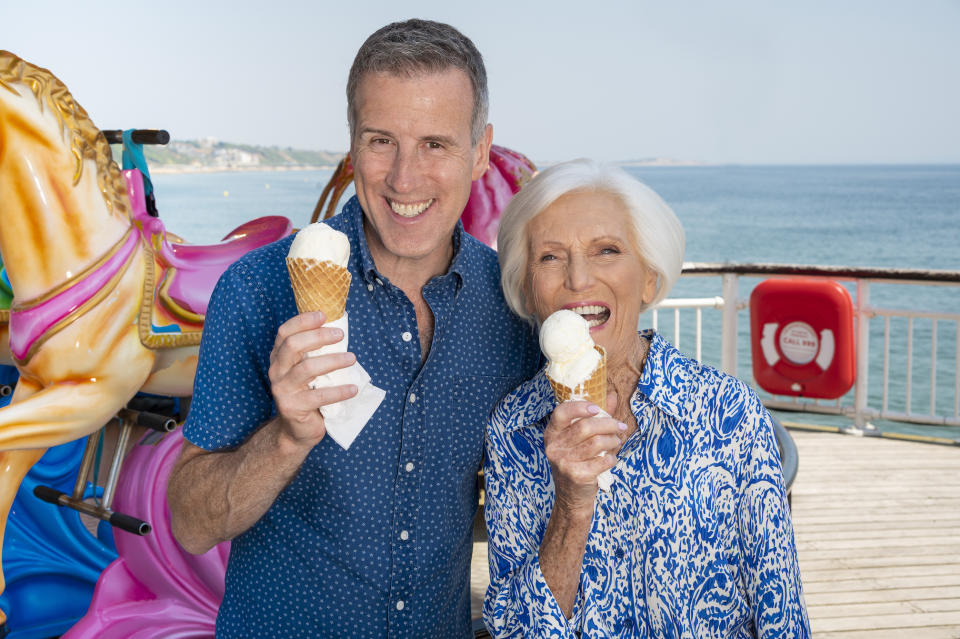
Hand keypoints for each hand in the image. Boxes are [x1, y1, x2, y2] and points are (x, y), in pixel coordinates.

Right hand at [268, 311, 358, 448]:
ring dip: (333, 360)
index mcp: (279, 358)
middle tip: (340, 335)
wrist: (297, 430)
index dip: (303, 321)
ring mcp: (283, 390)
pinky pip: (319, 396)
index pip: (284, 332)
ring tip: (352, 358)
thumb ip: (314, 352)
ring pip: (307, 368)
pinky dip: (339, 391)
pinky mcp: (293, 407)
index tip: (324, 315)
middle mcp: (276, 371)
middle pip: (293, 345)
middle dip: (319, 336)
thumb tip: (339, 329)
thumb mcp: (307, 370)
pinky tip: (353, 388)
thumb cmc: (308, 393)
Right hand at [544, 393, 622, 513]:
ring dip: (612, 440)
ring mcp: (564, 462)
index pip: (562, 413)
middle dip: (608, 424)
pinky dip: (611, 458)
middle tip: (620, 426)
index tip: (598, 409)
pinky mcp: (576, 476)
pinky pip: (602, 461)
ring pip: (596, 443)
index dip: (580, 407)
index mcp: (552, 433)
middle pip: (584, 427)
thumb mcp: (579, 439)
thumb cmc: (577, 461)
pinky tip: (611, 458)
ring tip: (616, 441)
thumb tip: (610, 395)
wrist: (571, 496)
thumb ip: (595, 417)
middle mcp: (554, 446)